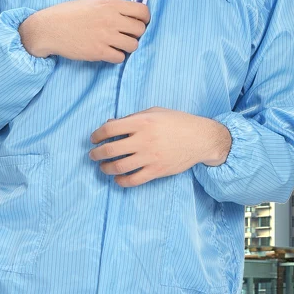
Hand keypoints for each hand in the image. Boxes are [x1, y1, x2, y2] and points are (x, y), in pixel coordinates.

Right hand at [19, 0, 149, 62]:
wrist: (49, 28)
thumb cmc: (69, 13)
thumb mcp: (93, 2)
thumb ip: (112, 7)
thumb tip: (130, 14)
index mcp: (111, 4)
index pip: (143, 11)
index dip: (144, 19)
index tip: (139, 22)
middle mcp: (111, 19)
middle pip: (140, 30)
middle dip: (135, 34)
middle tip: (126, 35)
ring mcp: (106, 36)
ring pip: (133, 45)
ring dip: (127, 46)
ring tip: (116, 44)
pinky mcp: (99, 52)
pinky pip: (120, 57)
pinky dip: (116, 56)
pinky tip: (108, 52)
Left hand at [89, 107, 231, 186]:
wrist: (200, 138)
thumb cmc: (176, 122)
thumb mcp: (154, 112)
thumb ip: (131, 118)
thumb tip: (109, 124)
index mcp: (141, 122)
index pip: (109, 129)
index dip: (97, 135)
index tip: (94, 139)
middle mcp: (144, 140)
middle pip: (110, 150)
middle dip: (96, 154)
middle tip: (93, 155)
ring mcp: (150, 157)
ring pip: (119, 167)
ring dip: (105, 168)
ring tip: (103, 167)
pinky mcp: (157, 171)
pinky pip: (133, 180)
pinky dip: (121, 181)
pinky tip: (118, 178)